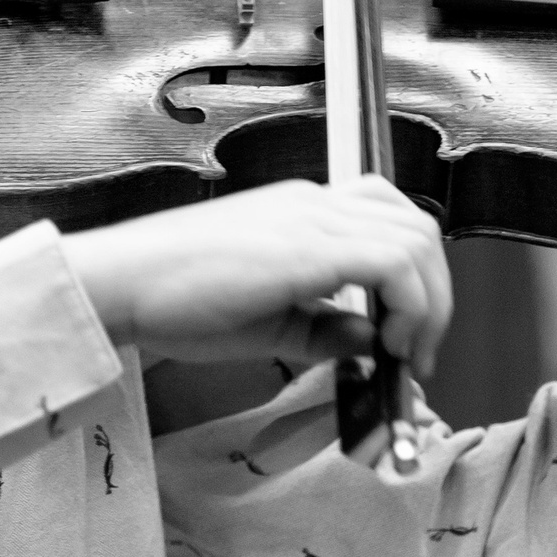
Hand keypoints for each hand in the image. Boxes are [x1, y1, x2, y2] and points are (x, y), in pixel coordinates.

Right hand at [60, 176, 451, 371]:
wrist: (119, 284)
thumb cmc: (172, 301)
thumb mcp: (269, 323)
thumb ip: (326, 328)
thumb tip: (374, 341)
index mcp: (303, 213)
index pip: (390, 220)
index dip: (418, 277)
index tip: (408, 338)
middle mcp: (314, 204)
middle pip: (417, 226)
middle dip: (436, 294)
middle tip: (419, 351)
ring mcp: (311, 218)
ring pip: (416, 239)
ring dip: (428, 302)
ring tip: (405, 352)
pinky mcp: (305, 246)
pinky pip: (391, 263)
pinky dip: (408, 305)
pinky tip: (387, 345)